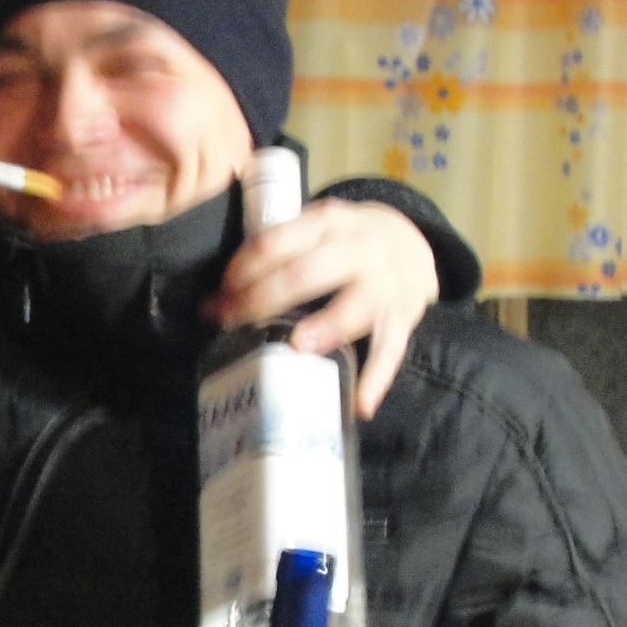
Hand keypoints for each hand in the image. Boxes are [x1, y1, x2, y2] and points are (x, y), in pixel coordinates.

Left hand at [207, 201, 438, 417]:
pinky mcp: (401, 319)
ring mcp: (382, 285)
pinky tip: (361, 403)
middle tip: (231, 322)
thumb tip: (215, 300)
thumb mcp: (315, 229)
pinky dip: (377, 378)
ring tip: (299, 346)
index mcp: (327, 223)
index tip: (220, 294)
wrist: (412, 243)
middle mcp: (357, 249)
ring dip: (326, 327)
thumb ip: (277, 253)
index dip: (242, 269)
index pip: (275, 242)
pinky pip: (391, 350)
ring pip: (355, 307)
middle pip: (305, 273)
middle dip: (263, 300)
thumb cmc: (345, 243)